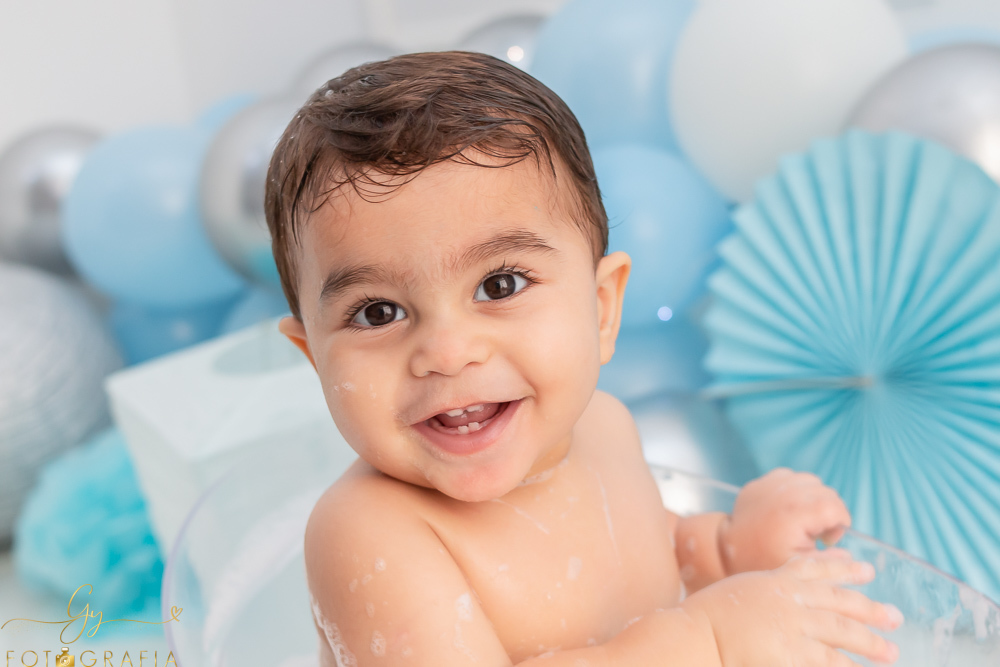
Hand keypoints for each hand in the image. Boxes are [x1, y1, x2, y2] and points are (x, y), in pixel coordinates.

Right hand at [683, 550, 902, 666]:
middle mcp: (790, 600)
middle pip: (839, 602)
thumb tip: (781, 590)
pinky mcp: (791, 653)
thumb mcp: (739, 590)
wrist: (696, 636)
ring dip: (869, 643)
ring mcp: (793, 626)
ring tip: (891, 653)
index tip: (867, 569)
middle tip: (895, 617)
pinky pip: (828, 662)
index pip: (817, 569)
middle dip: (870, 609)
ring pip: (842, 633)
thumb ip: (766, 590)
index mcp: (775, 581)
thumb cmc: (708, 617)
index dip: (844, 568)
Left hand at [721, 468, 850, 572]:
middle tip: (815, 534)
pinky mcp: (763, 481)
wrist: (727, 549)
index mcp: (796, 512)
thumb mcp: (801, 567)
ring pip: (811, 482)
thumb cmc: (764, 561)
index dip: (839, 523)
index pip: (836, 506)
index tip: (827, 539)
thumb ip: (832, 563)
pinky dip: (796, 491)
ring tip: (802, 521)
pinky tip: (789, 510)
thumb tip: (856, 560)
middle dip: (828, 513)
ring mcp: (772, 482)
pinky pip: (792, 477)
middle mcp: (785, 491)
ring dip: (813, 499)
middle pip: (826, 493)